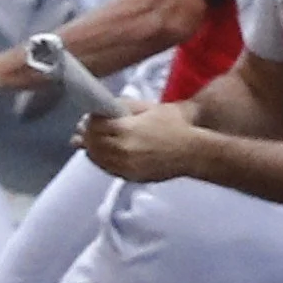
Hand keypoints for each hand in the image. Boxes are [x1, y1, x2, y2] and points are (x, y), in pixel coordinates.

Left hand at [77, 99, 210, 183]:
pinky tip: (104, 152)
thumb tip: (100, 109)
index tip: (93, 116)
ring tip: (93, 140)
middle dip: (87, 134)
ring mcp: (126, 166)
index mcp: (126, 130)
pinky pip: (107, 168)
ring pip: (96, 157)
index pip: (94, 126)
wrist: (195, 151)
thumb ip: (122, 106)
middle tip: (87, 127)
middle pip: (91, 142)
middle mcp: (123, 150)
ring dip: (92, 148)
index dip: (91, 120)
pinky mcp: (131, 176)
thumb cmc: (176, 125)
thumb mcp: (148, 107)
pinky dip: (101, 160)